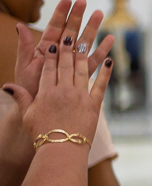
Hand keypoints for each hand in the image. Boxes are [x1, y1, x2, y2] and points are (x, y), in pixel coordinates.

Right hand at [5, 30, 113, 147]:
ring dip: (84, 56)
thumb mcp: (27, 115)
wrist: (61, 149)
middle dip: (68, 49)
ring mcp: (80, 97)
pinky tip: (109, 61)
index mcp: (46, 93)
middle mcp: (63, 91)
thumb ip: (21, 97)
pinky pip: (100, 85)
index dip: (52, 55)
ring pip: (81, 71)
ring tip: (85, 43)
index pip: (49, 69)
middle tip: (71, 36)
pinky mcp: (94, 105)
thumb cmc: (42, 134)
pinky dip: (105, 73)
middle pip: (65, 66)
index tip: (54, 43)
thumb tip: (6, 86)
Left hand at [12, 0, 112, 101]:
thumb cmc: (28, 87)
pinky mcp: (82, 74)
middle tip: (85, 1)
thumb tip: (19, 26)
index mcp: (45, 48)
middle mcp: (60, 53)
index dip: (61, 13)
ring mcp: (72, 63)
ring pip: (84, 42)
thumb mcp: (24, 66)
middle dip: (78, 16)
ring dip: (92, 28)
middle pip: (71, 31)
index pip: (54, 27)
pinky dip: (102, 50)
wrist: (36, 108)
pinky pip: (93, 61)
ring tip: (100, 14)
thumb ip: (24, 46)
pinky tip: (110, 40)